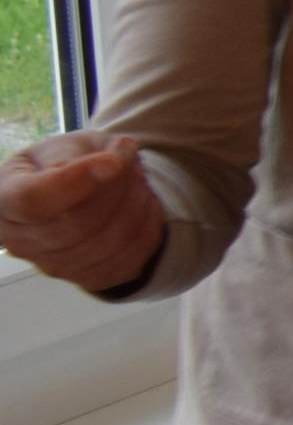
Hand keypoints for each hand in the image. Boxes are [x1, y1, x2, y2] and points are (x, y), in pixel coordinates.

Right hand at [0, 132, 166, 293]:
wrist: (79, 194)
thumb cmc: (64, 164)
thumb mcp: (64, 145)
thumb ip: (81, 151)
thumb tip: (115, 158)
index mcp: (5, 199)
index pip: (33, 200)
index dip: (77, 180)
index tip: (112, 161)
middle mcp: (20, 240)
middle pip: (77, 223)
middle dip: (117, 188)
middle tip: (132, 163)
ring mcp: (52, 266)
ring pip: (108, 242)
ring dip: (137, 205)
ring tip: (140, 180)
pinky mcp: (88, 278)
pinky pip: (129, 257)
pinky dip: (146, 227)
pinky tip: (144, 205)